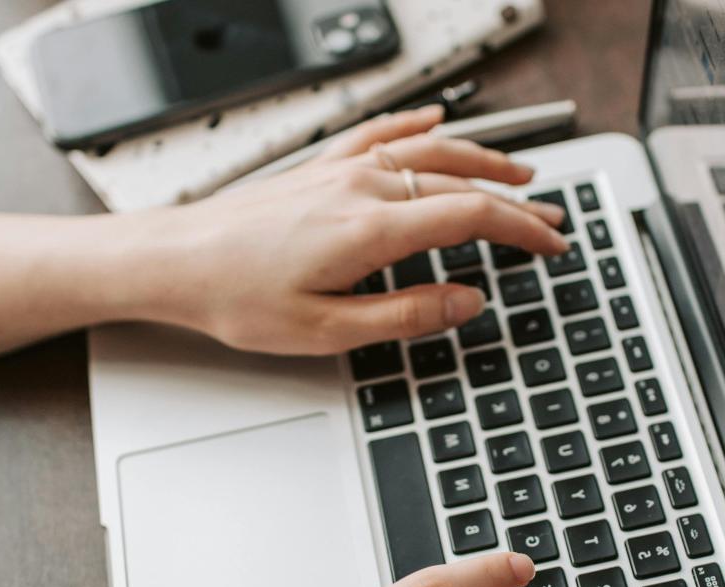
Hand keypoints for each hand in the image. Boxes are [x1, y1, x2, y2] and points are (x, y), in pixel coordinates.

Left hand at [121, 105, 567, 354]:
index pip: (471, 217)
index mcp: (371, 229)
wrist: (171, 260)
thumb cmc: (236, 297)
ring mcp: (339, 171)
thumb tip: (467, 302)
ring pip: (429, 151)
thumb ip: (405, 315)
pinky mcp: (318, 168)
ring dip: (481, 159)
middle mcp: (361, 187)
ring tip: (519, 173)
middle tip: (551, 219)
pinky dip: (415, 124)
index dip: (522, 230)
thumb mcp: (326, 330)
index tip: (553, 245)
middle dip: (515, 200)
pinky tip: (435, 118)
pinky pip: (379, 133)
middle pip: (460, 182)